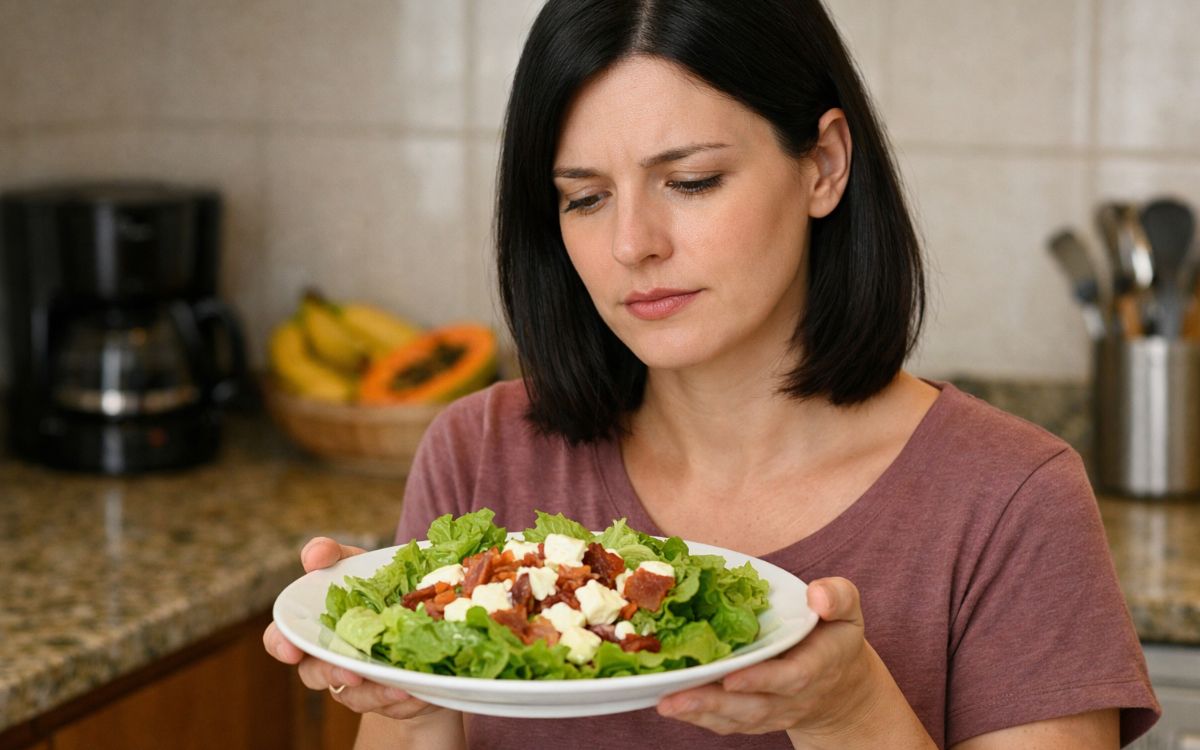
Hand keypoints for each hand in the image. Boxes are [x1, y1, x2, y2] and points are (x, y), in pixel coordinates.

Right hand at [262, 537, 443, 719]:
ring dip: (377, 695)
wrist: (419, 615)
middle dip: (333, 675)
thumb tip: (314, 556)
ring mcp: (357, 683)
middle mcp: (328, 660)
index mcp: (312, 628)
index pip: (280, 639)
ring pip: (357, 697)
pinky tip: (420, 692)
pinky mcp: (387, 697)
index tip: (291, 650)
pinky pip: (392, 707)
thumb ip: (331, 554)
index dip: (281, 645)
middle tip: (354, 673)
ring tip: (401, 688)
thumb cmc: (373, 586)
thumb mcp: (356, 564)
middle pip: (316, 676)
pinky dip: (406, 700)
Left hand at [656, 577, 926, 745]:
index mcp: (818, 666)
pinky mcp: (754, 718)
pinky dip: (699, 717)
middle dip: (713, 703)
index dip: (762, 680)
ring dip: (699, 712)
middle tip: (675, 697)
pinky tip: (671, 705)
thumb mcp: (846, 609)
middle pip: (753, 706)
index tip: (731, 678)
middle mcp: (793, 697)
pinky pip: (727, 723)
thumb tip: (817, 594)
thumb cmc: (835, 635)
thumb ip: (837, 596)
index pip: (791, 677)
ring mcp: (772, 711)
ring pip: (735, 718)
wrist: (840, 685)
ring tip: (664, 703)